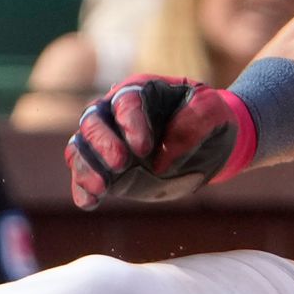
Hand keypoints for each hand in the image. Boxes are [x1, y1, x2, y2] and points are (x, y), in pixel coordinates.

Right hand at [65, 73, 256, 207]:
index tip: (144, 150)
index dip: (130, 124)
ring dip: (85, 167)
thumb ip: (193, 122)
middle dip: (102, 143)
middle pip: (93, 121)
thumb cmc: (211, 119)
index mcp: (141, 91)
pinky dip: (81, 188)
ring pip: (80, 148)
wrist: (211, 145)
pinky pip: (84, 175)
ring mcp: (109, 143)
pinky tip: (89, 202)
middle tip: (120, 164)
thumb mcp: (213, 111)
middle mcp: (116, 113)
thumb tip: (162, 157)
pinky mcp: (109, 171)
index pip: (125, 101)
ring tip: (100, 188)